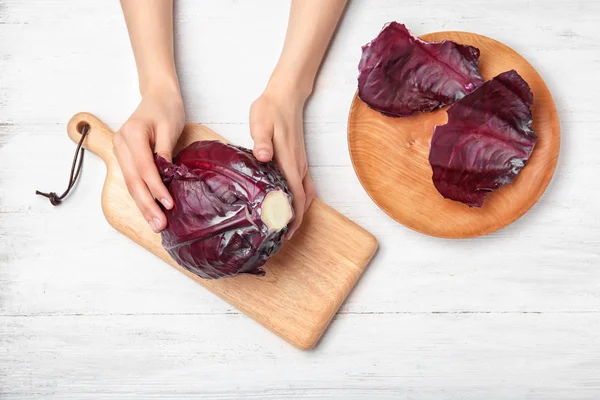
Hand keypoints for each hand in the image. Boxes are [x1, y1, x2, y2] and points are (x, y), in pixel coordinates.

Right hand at [113, 87, 184, 232]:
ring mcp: (121, 151)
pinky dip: (142, 196)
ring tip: (155, 224)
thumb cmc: (166, 109)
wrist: (158, 96)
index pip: (145, 168)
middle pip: (133, 180)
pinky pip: (133, 180)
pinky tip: (150, 210)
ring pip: (131, 184)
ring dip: (143, 205)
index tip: (169, 205)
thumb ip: (165, 152)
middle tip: (159, 224)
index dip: (156, 188)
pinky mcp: (126, 157)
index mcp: (133, 134)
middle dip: (146, 205)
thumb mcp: (170, 128)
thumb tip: (165, 177)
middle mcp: (121, 144)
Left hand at [250, 85, 314, 238]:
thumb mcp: (261, 122)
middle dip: (295, 220)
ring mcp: (300, 163)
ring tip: (285, 224)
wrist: (286, 95)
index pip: (296, 196)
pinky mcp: (298, 159)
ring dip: (299, 211)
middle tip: (281, 237)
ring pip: (305, 194)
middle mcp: (298, 166)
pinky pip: (303, 185)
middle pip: (303, 200)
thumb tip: (263, 156)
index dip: (292, 217)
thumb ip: (261, 140)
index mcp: (289, 161)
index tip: (284, 234)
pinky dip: (299, 199)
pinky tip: (287, 202)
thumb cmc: (270, 109)